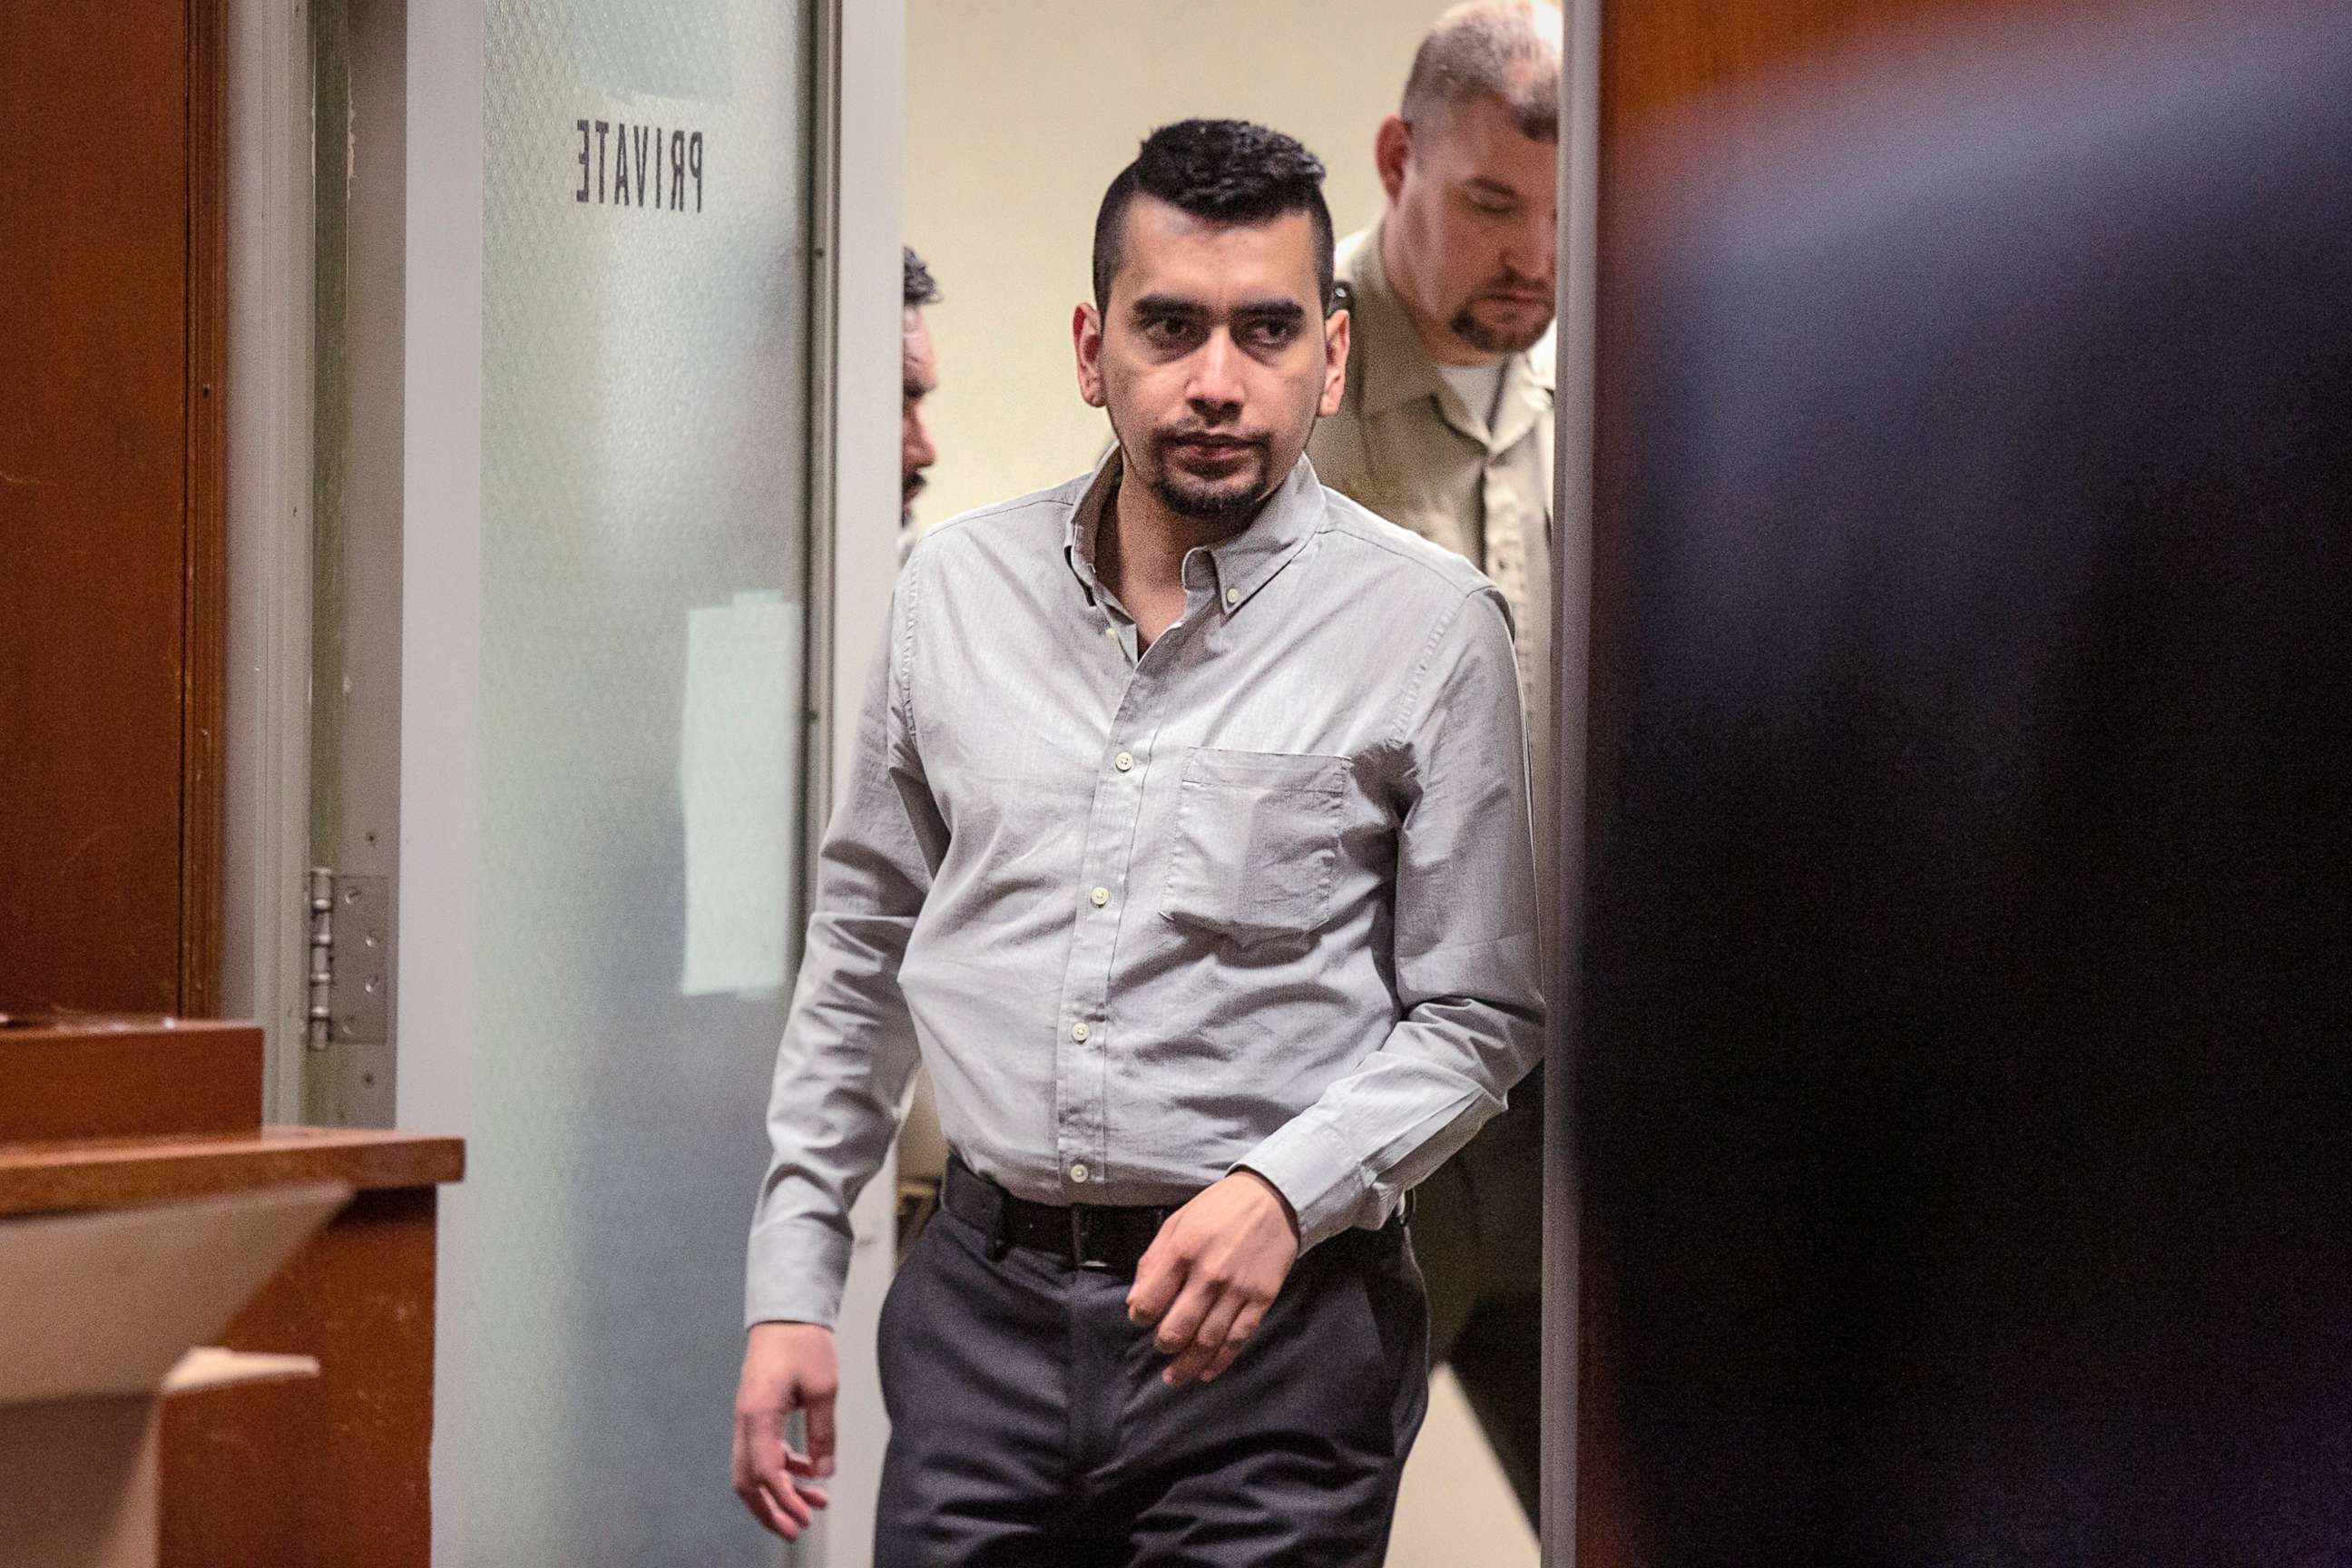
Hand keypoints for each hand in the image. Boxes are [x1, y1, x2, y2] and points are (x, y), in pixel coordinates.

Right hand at [730, 1321, 836, 1539]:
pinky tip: (810, 1473)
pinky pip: (763, 1452)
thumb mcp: (823, 1388)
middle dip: (770, 1510)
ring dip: (780, 1493)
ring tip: (815, 1506)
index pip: (764, 1472)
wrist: (786, 1314)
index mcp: (757, 1416)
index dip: (784, 1500)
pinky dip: (783, 1470)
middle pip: (747, 1481)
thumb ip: (822, 1432)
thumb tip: (824, 1473)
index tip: (806, 1518)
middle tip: (797, 1531)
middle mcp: (745, 1422)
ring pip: (753, 1470)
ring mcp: (748, 1419)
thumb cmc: (803, 1344)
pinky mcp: (757, 1415)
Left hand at [1127, 1169, 1300, 1387]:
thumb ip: (1152, 1260)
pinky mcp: (1261, 1299)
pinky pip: (1238, 1338)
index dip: (1139, 1317)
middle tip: (1161, 1346)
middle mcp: (1209, 1275)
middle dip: (1163, 1345)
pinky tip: (1207, 1373)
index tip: (1140, 1319)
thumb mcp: (1177, 1222)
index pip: (1150, 1301)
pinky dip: (1221, 1361)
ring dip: (1187, 1365)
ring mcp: (1238, 1289)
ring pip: (1208, 1341)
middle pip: (1177, 1328)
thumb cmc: (1218, 1208)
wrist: (1273, 1199)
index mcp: (1183, 1251)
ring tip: (1174, 1377)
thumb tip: (1134, 1301)